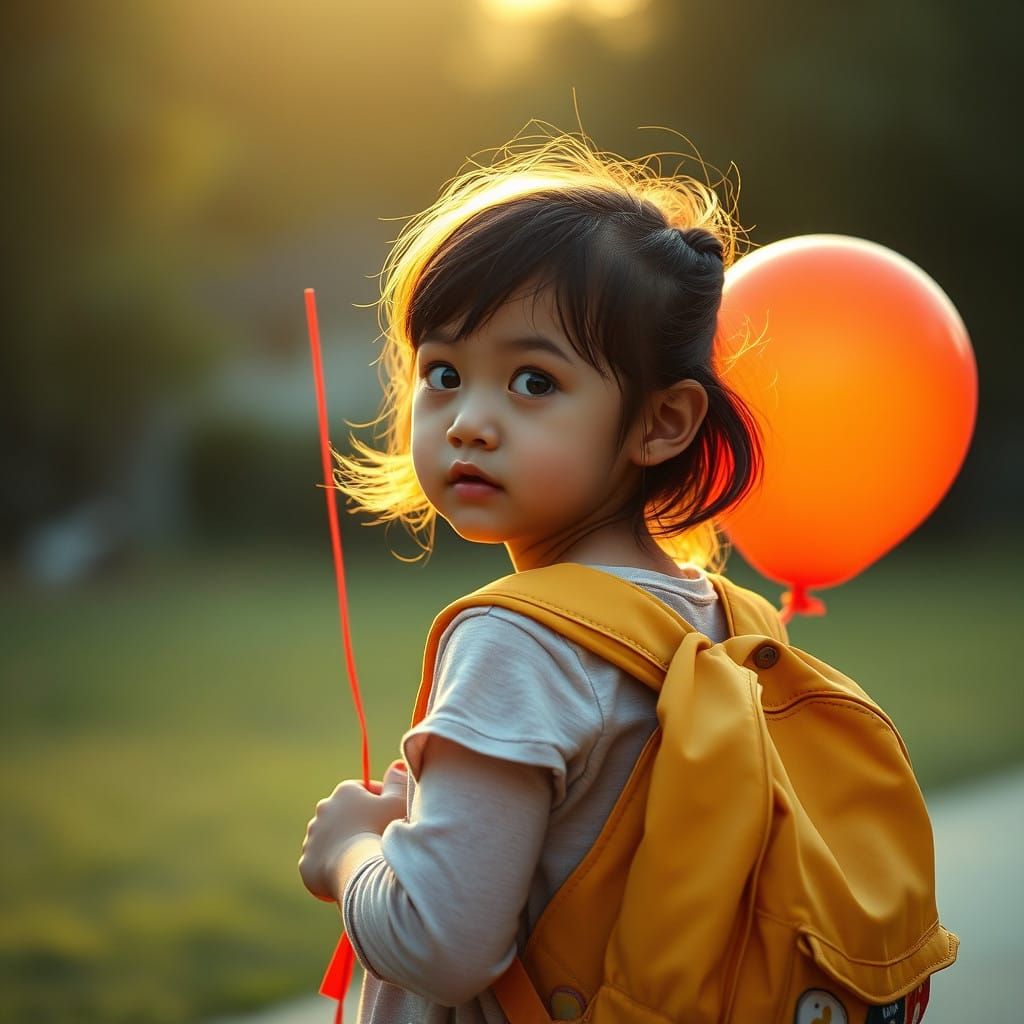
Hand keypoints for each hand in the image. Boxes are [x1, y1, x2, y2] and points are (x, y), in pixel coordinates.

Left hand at [298, 759, 407, 901]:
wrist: (358, 868)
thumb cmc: (380, 831)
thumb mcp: (396, 802)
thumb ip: (397, 782)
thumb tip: (397, 764)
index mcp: (344, 792)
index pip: (362, 791)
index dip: (379, 802)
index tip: (391, 816)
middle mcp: (323, 810)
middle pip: (344, 814)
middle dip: (358, 823)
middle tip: (376, 838)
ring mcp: (312, 837)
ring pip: (330, 838)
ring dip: (342, 844)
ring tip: (361, 858)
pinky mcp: (306, 862)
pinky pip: (321, 862)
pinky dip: (331, 866)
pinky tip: (346, 872)